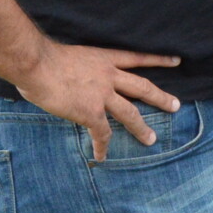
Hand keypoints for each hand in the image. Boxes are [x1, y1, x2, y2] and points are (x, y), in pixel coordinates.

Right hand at [13, 41, 180, 161]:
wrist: (36, 63)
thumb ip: (79, 68)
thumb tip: (72, 79)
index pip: (137, 58)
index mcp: (104, 59)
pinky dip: (102, 146)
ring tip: (151, 139)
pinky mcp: (91, 112)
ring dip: (141, 127)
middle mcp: (108, 76)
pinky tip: (102, 156)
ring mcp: (102, 95)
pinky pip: (101, 133)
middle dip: (160, 97)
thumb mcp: (71, 55)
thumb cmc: (42, 56)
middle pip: (142, 87)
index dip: (157, 60)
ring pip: (130, 113)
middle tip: (176, 106)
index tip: (176, 61)